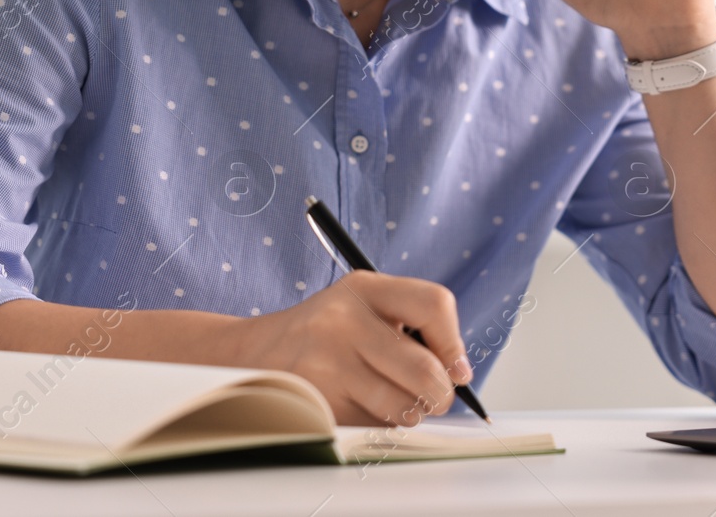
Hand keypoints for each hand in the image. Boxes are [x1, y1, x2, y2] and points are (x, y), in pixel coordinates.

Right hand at [230, 271, 472, 426]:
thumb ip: (412, 326)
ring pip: (403, 406)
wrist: (255, 353)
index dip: (454, 344)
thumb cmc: (325, 334)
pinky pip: (373, 427)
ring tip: (394, 402)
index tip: (457, 369)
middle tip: (436, 399)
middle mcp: (343, 319)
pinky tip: (362, 408)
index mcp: (364, 287)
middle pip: (425, 368)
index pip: (433, 304)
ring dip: (410, 415)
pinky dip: (379, 427)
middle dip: (440, 395)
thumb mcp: (363, 307)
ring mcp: (326, 362)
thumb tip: (460, 373)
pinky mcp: (316, 401)